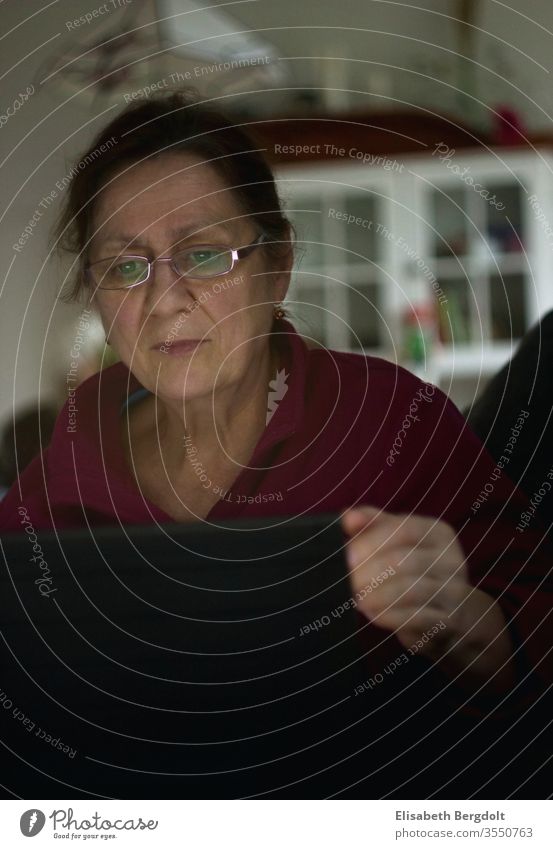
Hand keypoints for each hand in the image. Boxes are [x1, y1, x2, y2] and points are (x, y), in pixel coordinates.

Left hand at [341, 505, 515, 692]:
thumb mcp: (392, 541)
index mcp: (437, 532)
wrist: (449, 617)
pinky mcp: (450, 621)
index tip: (345, 557)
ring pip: (410, 591)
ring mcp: (454, 591)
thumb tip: (346, 517)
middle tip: (345, 583)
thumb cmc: (411, 571)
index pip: (403, 529)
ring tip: (356, 600)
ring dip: (375, 596)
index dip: (370, 542)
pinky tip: (372, 615)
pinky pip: (416, 618)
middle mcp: (451, 558)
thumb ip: (369, 524)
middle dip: (367, 573)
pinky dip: (388, 616)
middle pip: (404, 561)